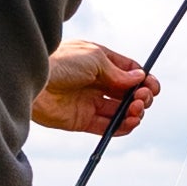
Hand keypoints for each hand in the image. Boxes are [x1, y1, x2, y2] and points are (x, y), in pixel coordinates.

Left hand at [32, 39, 159, 135]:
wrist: (33, 81)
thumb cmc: (60, 62)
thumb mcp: (95, 58)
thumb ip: (118, 72)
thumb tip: (139, 78)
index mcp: (99, 62)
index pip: (128, 72)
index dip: (143, 80)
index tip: (152, 87)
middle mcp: (96, 82)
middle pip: (127, 93)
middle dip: (141, 96)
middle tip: (143, 98)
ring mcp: (89, 102)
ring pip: (120, 111)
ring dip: (134, 112)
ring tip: (135, 109)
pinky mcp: (82, 120)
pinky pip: (107, 127)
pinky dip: (122, 127)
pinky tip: (130, 122)